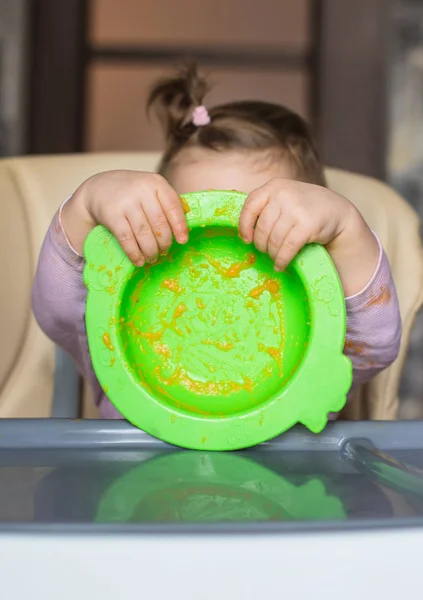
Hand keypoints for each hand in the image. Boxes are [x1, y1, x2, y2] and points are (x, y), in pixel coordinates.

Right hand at [62, 171, 187, 264]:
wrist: (99, 188)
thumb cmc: (132, 193)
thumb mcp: (150, 189)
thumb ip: (166, 204)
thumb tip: (184, 230)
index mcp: (155, 182)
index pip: (173, 206)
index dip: (179, 226)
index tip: (183, 241)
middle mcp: (141, 190)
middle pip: (159, 223)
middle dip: (164, 242)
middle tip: (164, 251)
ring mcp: (126, 203)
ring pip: (144, 234)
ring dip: (151, 251)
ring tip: (153, 258)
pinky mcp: (112, 215)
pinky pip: (127, 239)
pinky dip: (135, 253)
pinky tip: (139, 260)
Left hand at [238, 178, 379, 296]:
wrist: (337, 211)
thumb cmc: (304, 208)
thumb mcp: (284, 198)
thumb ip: (266, 207)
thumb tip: (241, 230)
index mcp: (274, 186)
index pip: (250, 206)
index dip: (244, 225)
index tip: (246, 239)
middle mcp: (284, 194)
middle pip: (262, 228)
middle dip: (261, 244)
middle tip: (266, 251)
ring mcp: (296, 209)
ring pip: (273, 240)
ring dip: (272, 254)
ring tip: (275, 258)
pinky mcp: (307, 225)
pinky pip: (287, 248)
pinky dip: (282, 260)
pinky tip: (281, 265)